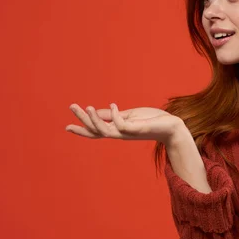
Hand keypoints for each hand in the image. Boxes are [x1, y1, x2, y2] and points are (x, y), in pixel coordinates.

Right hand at [65, 103, 182, 144]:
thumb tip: (97, 112)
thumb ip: (113, 115)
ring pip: (106, 130)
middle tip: (72, 107)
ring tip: (87, 107)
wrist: (171, 127)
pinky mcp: (138, 129)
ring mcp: (128, 132)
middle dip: (83, 120)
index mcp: (118, 130)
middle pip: (96, 131)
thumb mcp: (129, 115)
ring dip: (95, 119)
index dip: (82, 129)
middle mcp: (120, 133)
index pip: (96, 131)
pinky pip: (122, 124)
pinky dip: (115, 115)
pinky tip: (114, 105)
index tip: (67, 126)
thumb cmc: (152, 121)